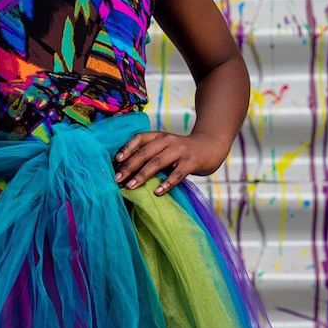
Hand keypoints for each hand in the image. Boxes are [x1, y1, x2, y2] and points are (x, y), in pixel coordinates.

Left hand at [112, 130, 226, 195]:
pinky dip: (166, 183)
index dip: (127, 148)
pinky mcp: (191, 161)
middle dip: (129, 166)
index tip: (116, 160)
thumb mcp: (166, 146)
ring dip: (142, 175)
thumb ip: (151, 154)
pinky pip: (177, 174)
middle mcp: (168, 140)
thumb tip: (127, 170)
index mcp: (159, 135)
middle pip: (145, 152)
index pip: (139, 138)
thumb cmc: (182, 150)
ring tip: (130, 186)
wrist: (211, 146)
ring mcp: (180, 150)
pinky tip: (157, 192)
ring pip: (157, 162)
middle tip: (117, 179)